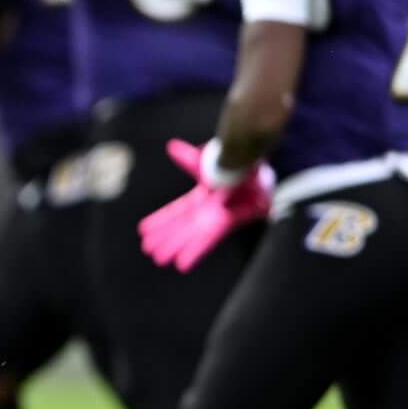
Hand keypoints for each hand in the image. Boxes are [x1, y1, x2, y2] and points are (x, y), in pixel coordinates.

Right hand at [138, 139, 272, 272]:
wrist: (263, 166)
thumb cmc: (240, 164)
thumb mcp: (210, 162)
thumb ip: (190, 159)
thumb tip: (171, 146)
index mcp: (203, 197)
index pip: (177, 212)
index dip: (161, 222)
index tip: (144, 231)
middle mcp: (209, 210)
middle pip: (183, 227)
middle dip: (166, 239)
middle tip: (149, 252)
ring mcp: (220, 217)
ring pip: (193, 236)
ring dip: (177, 248)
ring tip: (161, 260)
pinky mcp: (233, 221)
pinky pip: (211, 238)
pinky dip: (196, 250)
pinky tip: (184, 263)